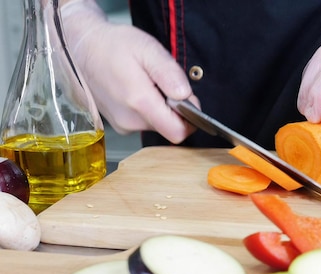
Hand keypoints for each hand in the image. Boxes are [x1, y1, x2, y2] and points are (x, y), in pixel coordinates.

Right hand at [61, 0, 194, 142]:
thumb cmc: (113, 46)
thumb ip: (169, 75)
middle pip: (170, 128)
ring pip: (157, 124)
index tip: (187, 99)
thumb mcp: (148, 50)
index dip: (191, 118)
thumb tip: (185, 97)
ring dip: (161, 107)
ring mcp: (122, 125)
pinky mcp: (119, 125)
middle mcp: (130, 121)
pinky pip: (144, 122)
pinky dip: (148, 108)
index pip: (178, 132)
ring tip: (147, 83)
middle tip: (163, 83)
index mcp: (139, 103)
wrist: (80, 49)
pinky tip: (137, 89)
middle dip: (175, 109)